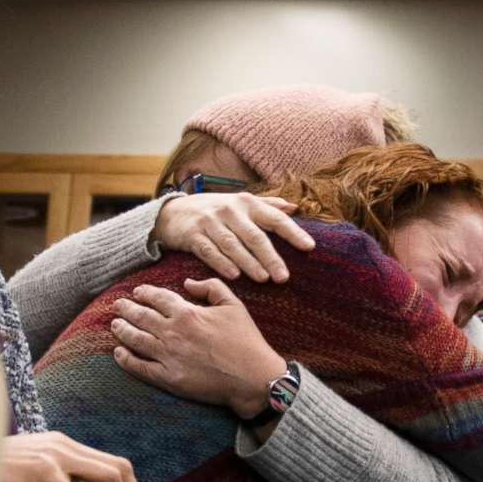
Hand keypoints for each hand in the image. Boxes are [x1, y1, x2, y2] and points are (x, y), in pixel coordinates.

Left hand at [109, 278, 286, 416]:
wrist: (252, 378)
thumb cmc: (246, 340)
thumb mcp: (234, 304)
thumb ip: (210, 287)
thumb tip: (187, 283)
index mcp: (187, 312)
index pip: (157, 297)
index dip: (143, 293)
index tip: (136, 292)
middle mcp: (173, 332)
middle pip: (140, 316)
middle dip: (126, 308)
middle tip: (117, 305)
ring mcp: (168, 356)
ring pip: (135, 339)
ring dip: (122, 330)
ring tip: (114, 324)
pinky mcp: (169, 378)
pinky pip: (140, 367)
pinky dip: (126, 359)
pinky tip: (118, 352)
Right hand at [151, 190, 314, 282]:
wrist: (173, 212)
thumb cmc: (215, 210)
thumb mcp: (240, 202)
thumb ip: (267, 205)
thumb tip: (294, 208)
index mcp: (247, 203)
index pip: (274, 218)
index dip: (293, 232)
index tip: (309, 247)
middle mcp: (230, 211)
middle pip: (254, 236)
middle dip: (270, 257)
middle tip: (283, 277)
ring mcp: (210, 222)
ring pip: (233, 245)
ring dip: (249, 262)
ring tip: (263, 278)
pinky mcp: (193, 235)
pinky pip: (209, 251)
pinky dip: (221, 263)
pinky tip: (234, 275)